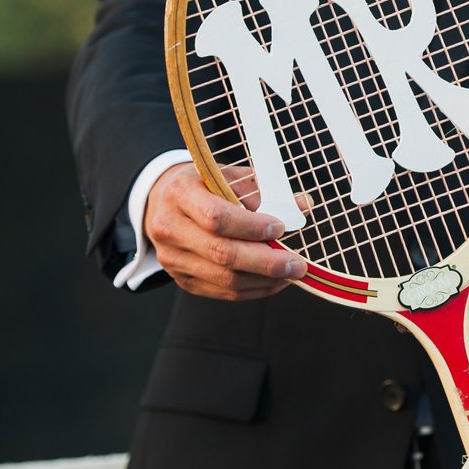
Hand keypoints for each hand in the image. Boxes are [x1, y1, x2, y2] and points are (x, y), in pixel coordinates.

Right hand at [143, 164, 305, 300]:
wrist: (165, 204)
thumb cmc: (204, 187)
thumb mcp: (228, 177)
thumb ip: (265, 191)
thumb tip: (303, 206)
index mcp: (180, 193)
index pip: (217, 217)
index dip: (251, 227)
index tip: (280, 228)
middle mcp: (169, 227)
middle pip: (222, 253)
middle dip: (266, 261)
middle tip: (297, 264)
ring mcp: (172, 258)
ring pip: (224, 278)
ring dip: (264, 279)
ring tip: (291, 273)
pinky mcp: (182, 279)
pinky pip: (223, 292)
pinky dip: (254, 289)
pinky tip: (274, 281)